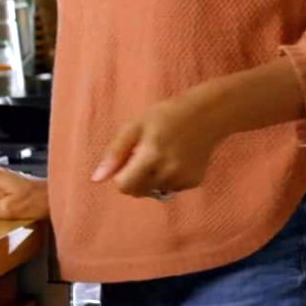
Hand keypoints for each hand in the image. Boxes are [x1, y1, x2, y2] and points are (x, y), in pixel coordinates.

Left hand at [91, 96, 223, 198]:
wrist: (208, 114)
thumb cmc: (167, 115)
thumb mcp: (136, 126)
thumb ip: (115, 153)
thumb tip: (97, 179)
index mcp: (151, 156)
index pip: (124, 186)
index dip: (121, 174)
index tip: (130, 158)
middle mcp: (168, 171)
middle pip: (138, 191)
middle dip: (136, 178)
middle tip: (146, 154)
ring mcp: (183, 179)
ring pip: (155, 191)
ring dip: (153, 178)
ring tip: (164, 154)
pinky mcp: (194, 182)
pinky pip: (172, 188)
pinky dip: (170, 178)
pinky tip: (178, 159)